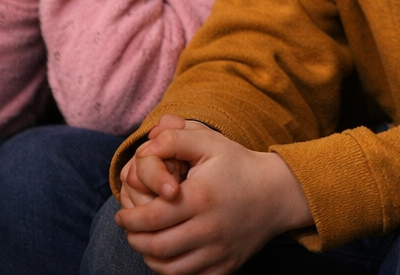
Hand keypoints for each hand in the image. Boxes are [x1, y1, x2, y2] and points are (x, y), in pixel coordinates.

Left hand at [114, 117, 311, 274]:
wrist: (277, 193)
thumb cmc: (239, 165)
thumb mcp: (210, 142)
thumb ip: (175, 138)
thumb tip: (146, 146)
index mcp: (201, 197)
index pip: (150, 217)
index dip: (129, 218)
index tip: (121, 214)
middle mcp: (210, 228)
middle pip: (155, 247)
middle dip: (134, 238)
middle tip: (129, 228)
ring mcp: (219, 251)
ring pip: (169, 268)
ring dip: (149, 257)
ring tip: (145, 242)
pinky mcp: (226, 267)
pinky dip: (171, 270)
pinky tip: (168, 254)